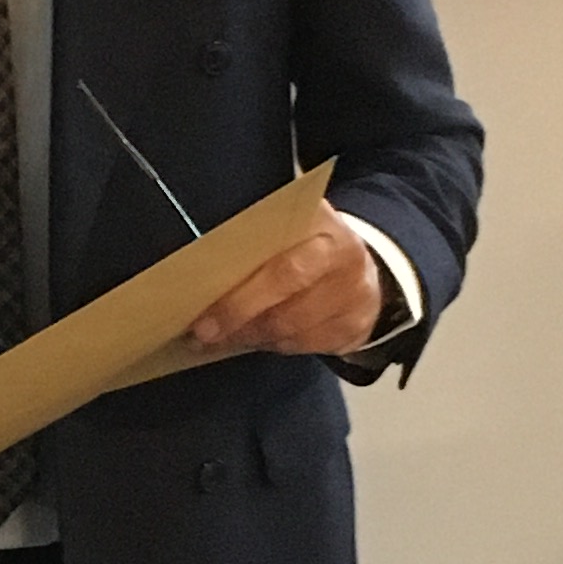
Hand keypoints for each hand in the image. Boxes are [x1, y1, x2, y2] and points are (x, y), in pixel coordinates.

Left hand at [182, 211, 386, 361]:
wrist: (366, 277)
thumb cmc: (307, 251)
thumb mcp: (288, 229)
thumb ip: (254, 236)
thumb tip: (196, 262)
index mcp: (319, 218)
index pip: (277, 232)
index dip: (244, 264)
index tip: (203, 283)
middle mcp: (342, 251)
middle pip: (286, 280)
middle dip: (238, 309)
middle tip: (202, 330)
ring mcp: (352, 292)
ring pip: (290, 323)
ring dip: (248, 334)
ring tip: (216, 338)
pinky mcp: (353, 327)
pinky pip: (301, 344)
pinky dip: (270, 345)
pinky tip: (250, 339)